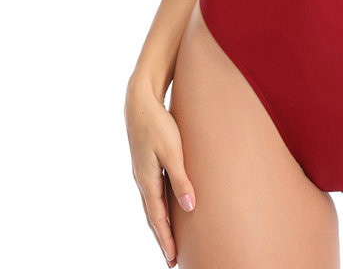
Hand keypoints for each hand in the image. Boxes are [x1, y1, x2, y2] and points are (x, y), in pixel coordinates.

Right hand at [124, 76, 195, 266]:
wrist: (140, 101)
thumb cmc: (159, 124)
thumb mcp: (173, 151)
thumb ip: (181, 179)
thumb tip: (189, 207)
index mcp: (147, 181)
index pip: (157, 218)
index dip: (166, 239)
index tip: (172, 259)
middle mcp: (143, 180)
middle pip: (152, 216)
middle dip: (162, 237)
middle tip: (172, 259)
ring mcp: (143, 171)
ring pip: (152, 204)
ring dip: (161, 223)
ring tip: (170, 238)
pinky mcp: (147, 162)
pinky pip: (153, 192)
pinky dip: (159, 206)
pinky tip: (167, 206)